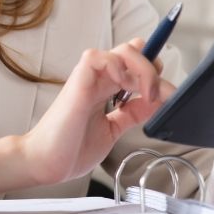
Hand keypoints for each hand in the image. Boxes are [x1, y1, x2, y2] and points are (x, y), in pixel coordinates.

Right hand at [19, 37, 167, 186]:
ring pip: (122, 50)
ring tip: (146, 93)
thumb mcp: (113, 130)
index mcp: (106, 89)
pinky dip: (116, 66)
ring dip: (142, 69)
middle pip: (135, 52)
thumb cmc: (71, 149)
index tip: (167, 93)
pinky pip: (98, 57)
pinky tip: (123, 86)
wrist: (46, 163)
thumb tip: (155, 103)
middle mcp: (99, 79)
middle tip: (159, 95)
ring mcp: (88, 78)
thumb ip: (131, 114)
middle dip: (154, 69)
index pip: (135, 63)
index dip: (154, 70)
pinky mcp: (78, 82)